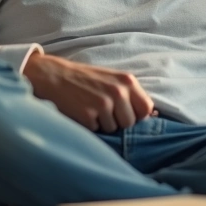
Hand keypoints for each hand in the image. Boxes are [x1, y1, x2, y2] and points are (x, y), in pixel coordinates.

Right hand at [23, 53, 154, 132]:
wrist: (53, 76)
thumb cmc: (85, 79)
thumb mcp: (112, 79)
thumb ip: (131, 94)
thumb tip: (152, 115)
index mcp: (127, 81)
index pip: (146, 108)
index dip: (137, 115)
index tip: (126, 113)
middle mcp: (118, 92)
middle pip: (130, 122)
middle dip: (119, 121)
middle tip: (103, 109)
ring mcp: (103, 104)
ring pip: (113, 128)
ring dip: (103, 123)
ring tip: (91, 108)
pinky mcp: (88, 116)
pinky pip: (97, 130)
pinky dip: (90, 125)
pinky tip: (81, 111)